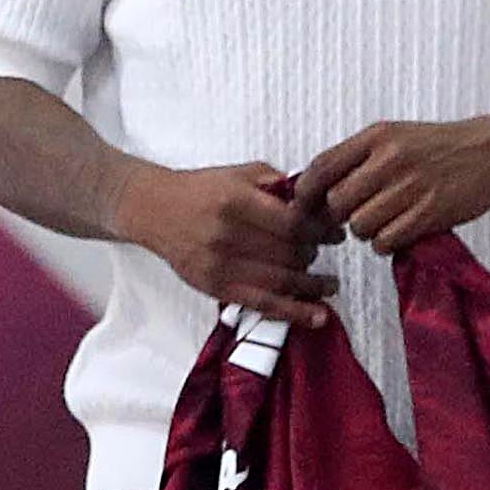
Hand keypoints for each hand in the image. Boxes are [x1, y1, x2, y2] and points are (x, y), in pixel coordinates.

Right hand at [115, 162, 341, 324]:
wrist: (154, 209)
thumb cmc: (200, 190)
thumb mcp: (240, 173)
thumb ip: (278, 183)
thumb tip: (318, 201)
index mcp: (236, 201)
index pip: (293, 223)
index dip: (321, 230)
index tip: (335, 232)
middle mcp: (228, 235)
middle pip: (289, 254)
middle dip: (314, 255)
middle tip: (324, 252)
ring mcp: (220, 265)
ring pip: (281, 282)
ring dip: (313, 287)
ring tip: (330, 285)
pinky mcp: (215, 288)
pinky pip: (262, 305)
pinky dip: (294, 313)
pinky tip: (318, 315)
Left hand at [294, 115, 489, 253]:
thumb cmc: (440, 146)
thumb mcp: (394, 136)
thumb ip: (357, 157)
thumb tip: (316, 188)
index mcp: (377, 136)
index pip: (321, 167)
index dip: (305, 193)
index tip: (303, 206)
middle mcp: (390, 159)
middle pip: (337, 203)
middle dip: (339, 217)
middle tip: (354, 216)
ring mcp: (409, 187)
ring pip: (359, 226)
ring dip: (366, 231)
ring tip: (384, 221)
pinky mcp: (428, 213)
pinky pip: (385, 241)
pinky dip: (387, 243)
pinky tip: (400, 231)